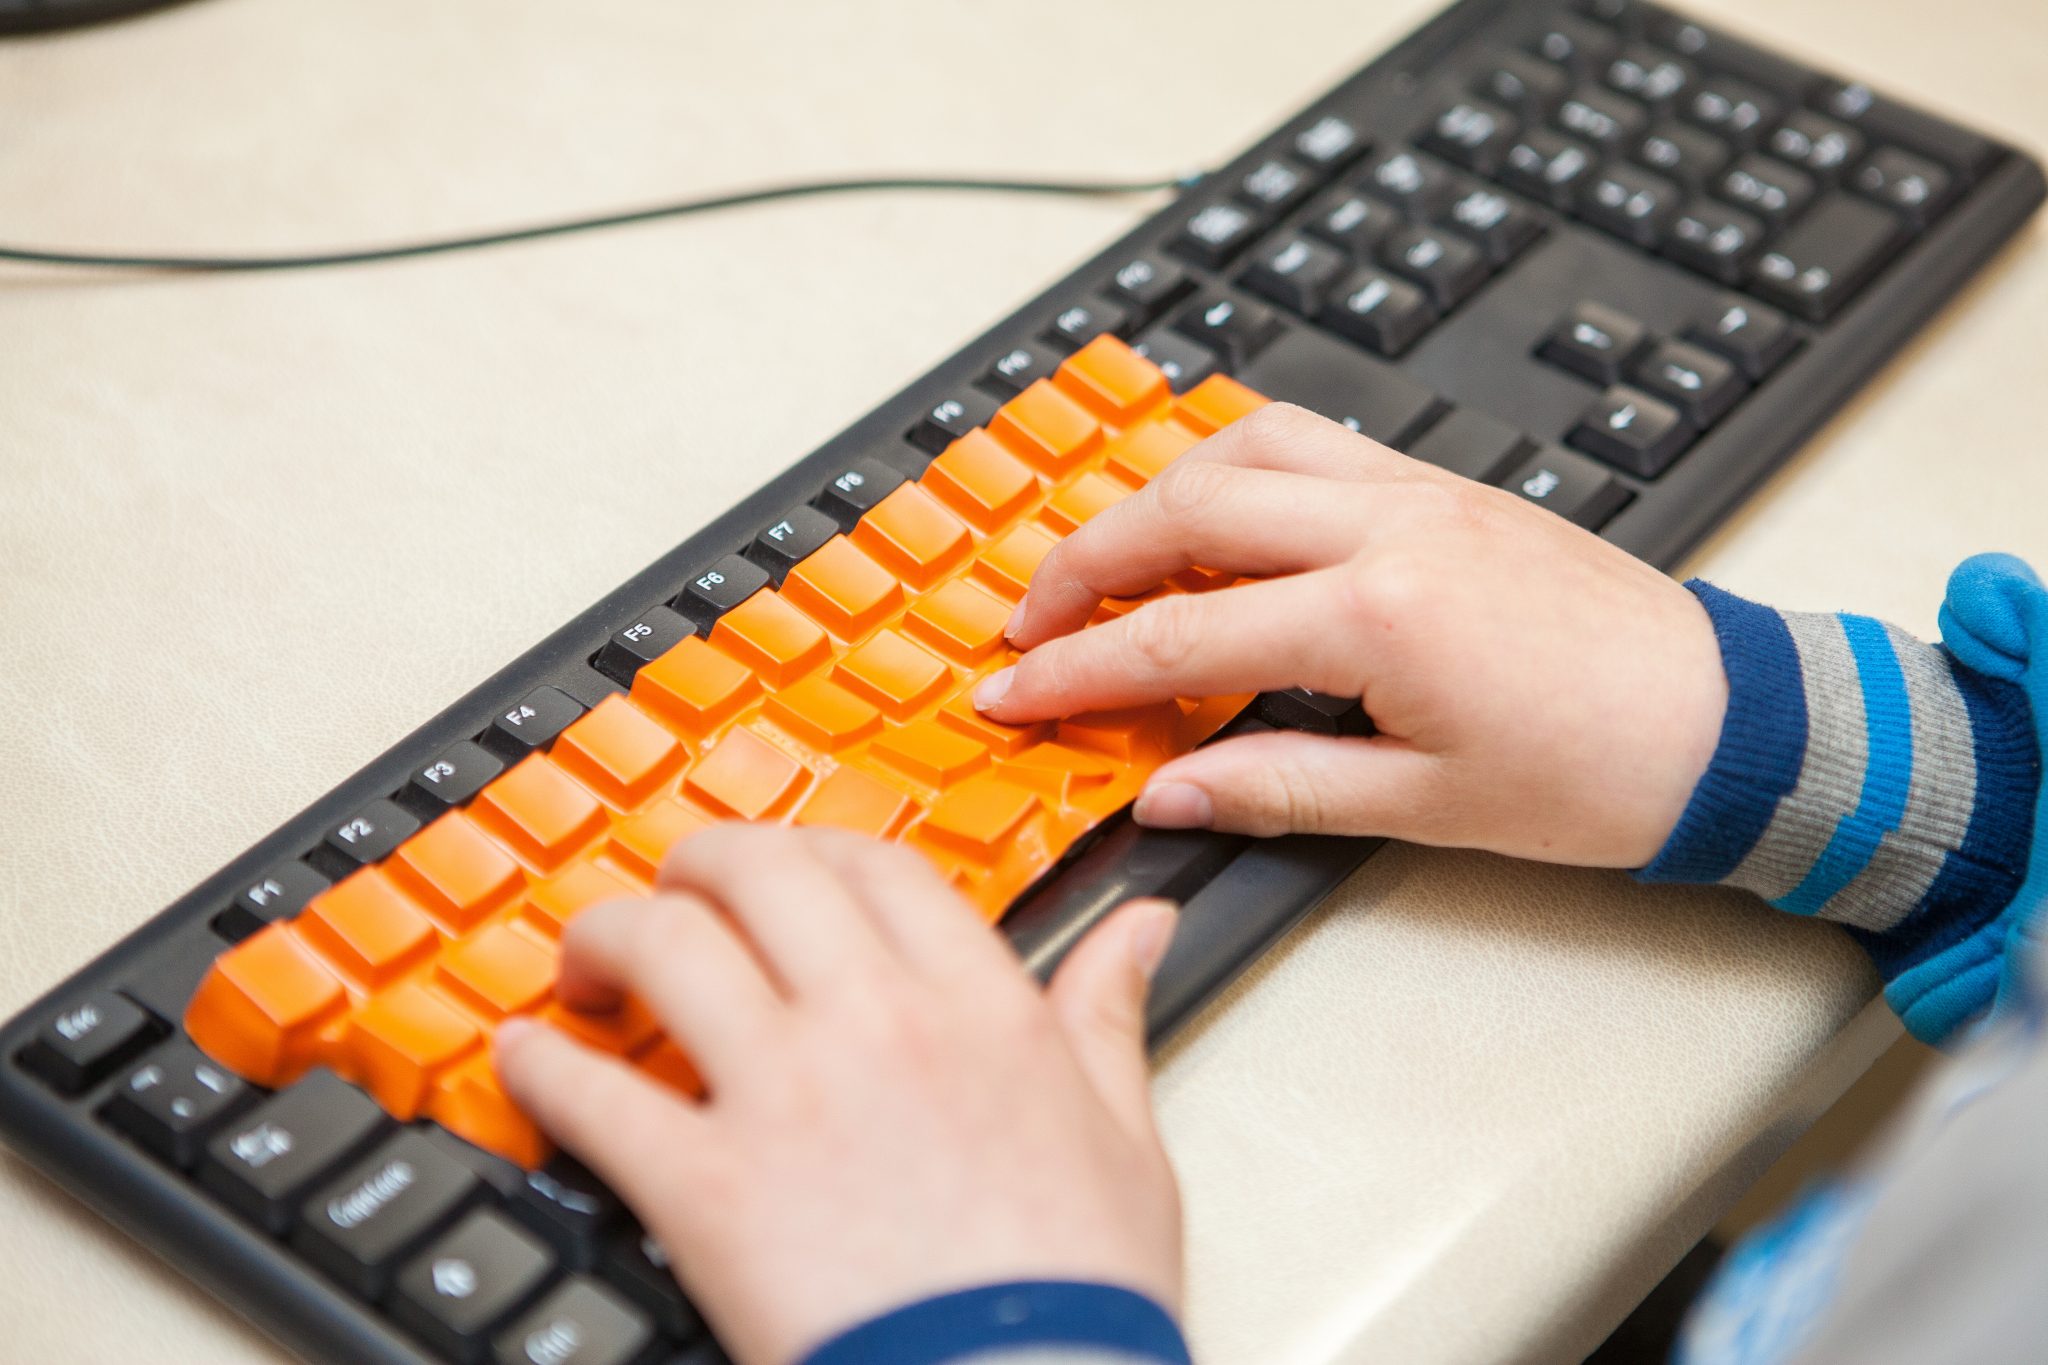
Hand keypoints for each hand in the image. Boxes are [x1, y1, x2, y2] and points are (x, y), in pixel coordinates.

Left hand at [494, 824, 1182, 1364]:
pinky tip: (525, 1061)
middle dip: (698, 866)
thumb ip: (1109, 1016)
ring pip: (666, 950)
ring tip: (590, 967)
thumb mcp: (1126, 1139)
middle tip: (676, 895)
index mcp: (979, 1007)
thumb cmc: (1078, 1292)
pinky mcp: (708, 1190)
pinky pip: (597, 1097)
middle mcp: (874, 1023)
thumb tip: (1141, 928)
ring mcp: (785, 1096)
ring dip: (609, 939)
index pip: (875, 866)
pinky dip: (543, 1068)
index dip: (813, 851)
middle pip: (756, 874)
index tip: (786, 870)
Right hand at [975, 403, 1726, 867]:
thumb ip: (1271, 788)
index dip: (1074, 671)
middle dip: (1083, 564)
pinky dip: (1237, 463)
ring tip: (1110, 559)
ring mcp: (1417, 490)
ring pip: (1243, 444)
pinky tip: (1216, 512)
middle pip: (1184, 511)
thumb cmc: (1594, 775)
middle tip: (1028, 621)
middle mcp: (1386, 528)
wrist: (1723, 724)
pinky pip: (1312, 437)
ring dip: (1155, 492)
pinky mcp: (1444, 482)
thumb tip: (1160, 791)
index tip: (1011, 694)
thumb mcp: (1419, 808)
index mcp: (1375, 619)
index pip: (1175, 640)